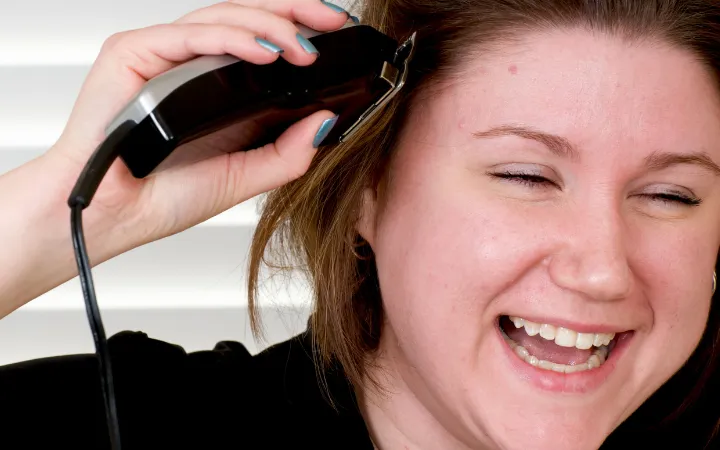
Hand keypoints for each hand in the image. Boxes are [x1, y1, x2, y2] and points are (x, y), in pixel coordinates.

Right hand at [46, 0, 350, 251]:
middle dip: (295, 14)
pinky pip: (189, 36)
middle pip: (248, 18)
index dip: (300, 29)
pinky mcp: (134, 52)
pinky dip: (230, 39)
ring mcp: (164, 55)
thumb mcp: (244, 176)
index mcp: (219, 86)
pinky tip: (266, 52)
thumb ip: (287, 152)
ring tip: (304, 49)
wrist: (113, 215)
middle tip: (332, 23)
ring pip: (223, 19)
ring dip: (270, 27)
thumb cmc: (165, 194)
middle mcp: (193, 63)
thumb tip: (326, 120)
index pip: (264, 40)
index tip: (338, 32)